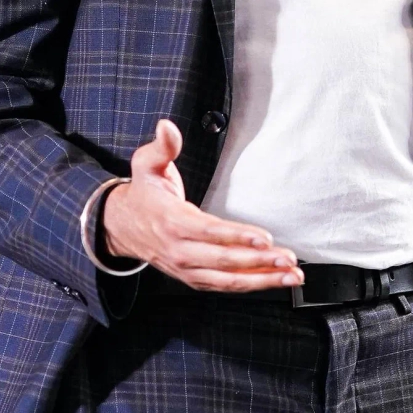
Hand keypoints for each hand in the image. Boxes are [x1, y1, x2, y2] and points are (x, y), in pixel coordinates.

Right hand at [100, 119, 302, 291]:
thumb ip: (162, 147)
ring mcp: (187, 268)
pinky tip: (273, 279)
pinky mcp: (194, 278)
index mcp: (172, 222)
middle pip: (223, 260)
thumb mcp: (146, 165)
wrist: (122, 227)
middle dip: (259, 261)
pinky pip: (224, 285)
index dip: (237, 236)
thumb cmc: (143, 194)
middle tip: (288, 258)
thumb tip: (167, 126)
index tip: (264, 238)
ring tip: (290, 275)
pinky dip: (250, 284)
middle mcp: (180, 250)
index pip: (208, 231)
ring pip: (227, 280)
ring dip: (262, 280)